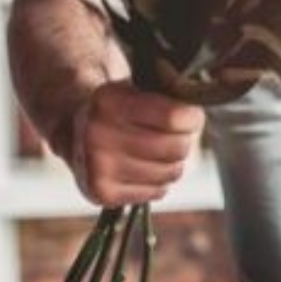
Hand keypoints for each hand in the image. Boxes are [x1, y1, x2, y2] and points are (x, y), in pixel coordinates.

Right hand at [66, 81, 204, 206]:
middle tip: (176, 135)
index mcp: (109, 101)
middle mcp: (98, 134)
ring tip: (159, 152)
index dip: (193, 119)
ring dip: (173, 163)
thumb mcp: (136, 88)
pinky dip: (159, 182)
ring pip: (171, 172)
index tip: (192, 117)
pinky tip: (144, 168)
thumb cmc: (121, 108)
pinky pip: (157, 192)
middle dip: (185, 141)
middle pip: (176, 148)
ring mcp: (98, 167)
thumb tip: (202, 104)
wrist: (78, 132)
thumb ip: (167, 93)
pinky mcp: (102, 193)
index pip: (174, 117)